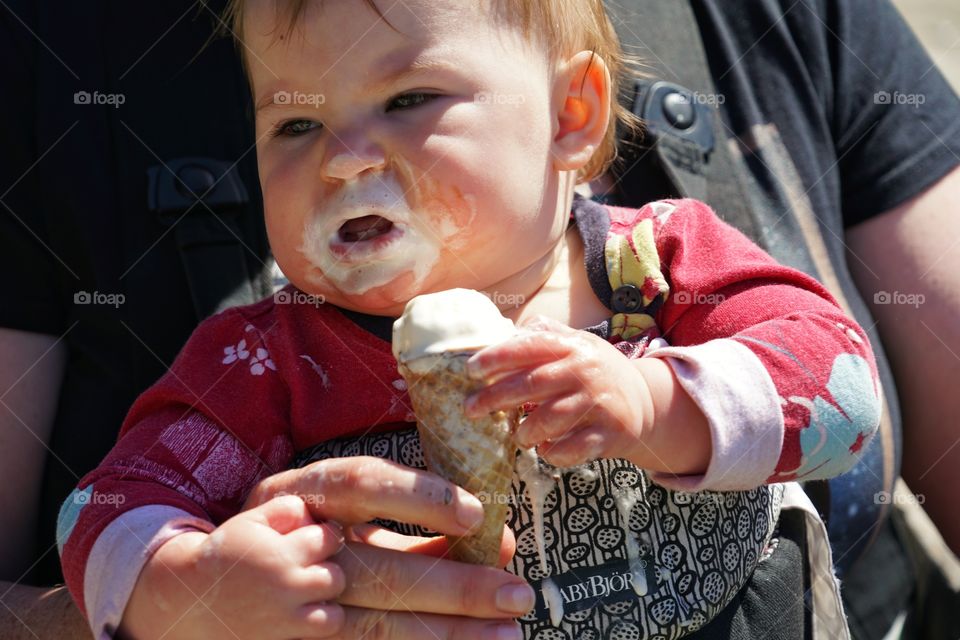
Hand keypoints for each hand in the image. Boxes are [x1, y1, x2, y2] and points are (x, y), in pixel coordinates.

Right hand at [119, 495, 344, 639]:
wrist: (186, 598)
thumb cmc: (222, 555)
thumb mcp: (249, 522)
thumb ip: (285, 510)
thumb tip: (316, 515)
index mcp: (281, 554)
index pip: (331, 540)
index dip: (326, 539)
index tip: (317, 543)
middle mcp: (285, 589)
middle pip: (337, 578)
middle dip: (329, 572)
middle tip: (313, 572)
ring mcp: (281, 623)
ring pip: (333, 618)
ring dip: (326, 608)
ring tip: (310, 600)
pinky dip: (310, 632)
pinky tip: (298, 620)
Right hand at [241, 456, 532, 638]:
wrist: (188, 593)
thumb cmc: (276, 540)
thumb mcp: (323, 512)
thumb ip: (402, 525)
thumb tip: (486, 534)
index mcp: (298, 495)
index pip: (359, 484)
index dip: (416, 496)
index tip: (473, 513)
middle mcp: (291, 552)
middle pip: (378, 571)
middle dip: (453, 586)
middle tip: (516, 593)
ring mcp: (287, 610)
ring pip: (372, 626)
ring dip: (443, 634)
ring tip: (503, 634)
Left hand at [464, 315, 709, 473]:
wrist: (645, 402)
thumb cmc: (595, 371)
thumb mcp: (575, 343)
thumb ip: (542, 333)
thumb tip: (499, 328)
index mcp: (572, 346)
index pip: (530, 346)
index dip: (497, 357)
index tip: (470, 370)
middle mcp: (586, 371)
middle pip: (533, 384)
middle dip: (495, 397)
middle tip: (470, 408)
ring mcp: (599, 403)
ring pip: (550, 420)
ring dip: (526, 431)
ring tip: (519, 436)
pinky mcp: (609, 434)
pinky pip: (572, 449)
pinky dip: (552, 453)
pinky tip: (546, 450)